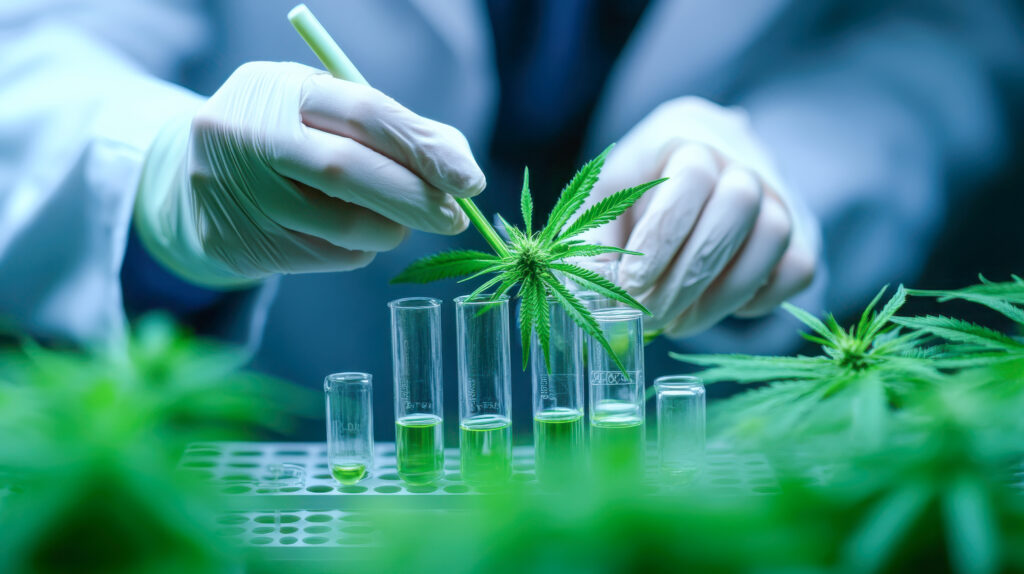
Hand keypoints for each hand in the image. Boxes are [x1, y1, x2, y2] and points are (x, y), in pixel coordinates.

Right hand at [135, 61, 484, 286]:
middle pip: (348, 171)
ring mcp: (235, 193)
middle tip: (455, 218)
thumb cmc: (285, 138)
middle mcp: (247, 135)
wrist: (191, 180)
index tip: (468, 179)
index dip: (422, 147)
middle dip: (415, 198)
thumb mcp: (325, 112)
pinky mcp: (235, 243)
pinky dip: (356, 249)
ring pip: (341, 226)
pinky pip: (325, 256)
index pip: (363, 112)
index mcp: (277, 87)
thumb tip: (458, 168)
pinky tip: (347, 234)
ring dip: (389, 229)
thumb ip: (390, 130)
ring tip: (397, 222)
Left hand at [580, 97, 818, 335]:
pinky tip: (712, 306)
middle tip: (651, 315)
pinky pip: (797, 269)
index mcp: (688, 139)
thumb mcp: (604, 202)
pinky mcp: (803, 233)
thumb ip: (595, 244)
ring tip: (675, 322)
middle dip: (690, 273)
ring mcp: (782, 195)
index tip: (630, 284)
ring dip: (722, 294)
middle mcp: (744, 160)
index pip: (691, 179)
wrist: (692, 164)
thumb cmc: (640, 186)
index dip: (662, 236)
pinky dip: (758, 298)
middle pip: (738, 206)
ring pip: (774, 238)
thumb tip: (596, 296)